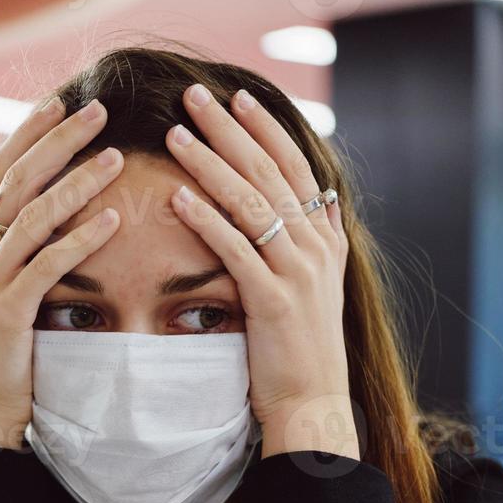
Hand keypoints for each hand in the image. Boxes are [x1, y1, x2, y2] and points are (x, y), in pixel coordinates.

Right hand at [0, 97, 122, 448]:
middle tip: (98, 109)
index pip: (1, 170)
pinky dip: (81, 239)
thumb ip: (27, 255)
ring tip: (115, 156)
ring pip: (31, 216)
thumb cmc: (6, 356)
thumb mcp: (12, 294)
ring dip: (76, 183)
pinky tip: (114, 219)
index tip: (62, 100)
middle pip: (15, 179)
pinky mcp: (7, 314)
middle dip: (56, 140)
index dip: (29, 132)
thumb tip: (60, 219)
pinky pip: (47, 266)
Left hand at [165, 83, 357, 461]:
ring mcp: (298, 273)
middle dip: (230, 131)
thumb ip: (309, 246)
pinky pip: (235, 249)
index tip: (240, 98)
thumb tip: (306, 205)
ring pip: (250, 203)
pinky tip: (179, 196)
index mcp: (325, 241)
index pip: (297, 168)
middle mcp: (316, 249)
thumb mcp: (315, 290)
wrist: (313, 406)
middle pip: (269, 173)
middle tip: (196, 96)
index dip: (267, 131)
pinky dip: (206, 219)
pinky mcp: (273, 301)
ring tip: (177, 135)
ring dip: (210, 164)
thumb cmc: (300, 353)